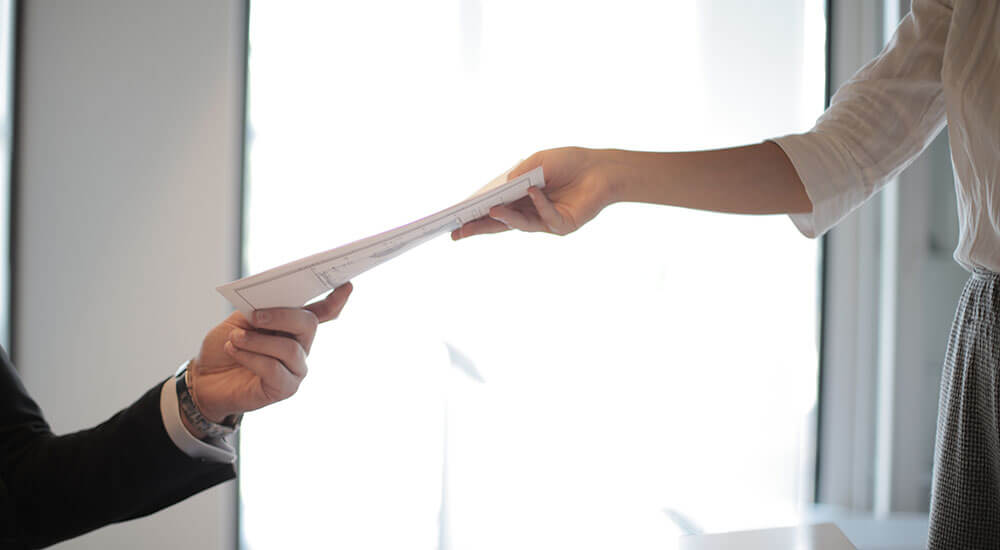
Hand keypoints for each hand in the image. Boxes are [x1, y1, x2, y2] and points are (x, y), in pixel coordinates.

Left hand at [186, 282, 352, 426]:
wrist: (204, 378)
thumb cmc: (225, 346)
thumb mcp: (240, 319)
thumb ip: (260, 309)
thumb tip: (272, 299)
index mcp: (293, 326)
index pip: (323, 313)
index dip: (336, 300)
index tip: (346, 285)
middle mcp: (301, 347)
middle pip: (308, 324)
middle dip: (282, 316)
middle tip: (255, 317)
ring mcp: (295, 369)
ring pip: (289, 348)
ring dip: (257, 341)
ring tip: (235, 339)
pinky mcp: (285, 388)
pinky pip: (274, 369)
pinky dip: (250, 357)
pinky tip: (234, 351)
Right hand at [451, 147, 619, 239]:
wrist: (601, 168)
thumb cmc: (569, 162)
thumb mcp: (538, 162)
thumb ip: (518, 175)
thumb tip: (500, 189)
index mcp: (520, 199)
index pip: (493, 210)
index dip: (475, 216)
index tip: (454, 221)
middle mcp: (529, 213)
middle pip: (500, 224)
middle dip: (479, 227)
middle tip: (458, 233)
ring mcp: (545, 221)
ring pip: (520, 224)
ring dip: (505, 217)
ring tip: (491, 209)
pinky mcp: (562, 225)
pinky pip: (546, 217)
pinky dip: (539, 204)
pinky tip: (533, 191)